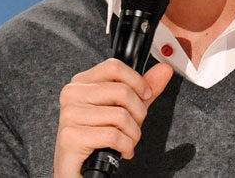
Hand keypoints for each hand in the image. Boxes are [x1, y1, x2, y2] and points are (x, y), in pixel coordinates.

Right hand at [53, 58, 172, 177]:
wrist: (78, 169)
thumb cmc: (98, 137)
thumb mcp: (124, 108)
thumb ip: (143, 89)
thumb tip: (163, 70)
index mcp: (82, 82)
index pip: (114, 67)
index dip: (137, 81)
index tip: (145, 94)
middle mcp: (73, 95)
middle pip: (122, 91)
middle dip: (138, 113)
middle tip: (134, 125)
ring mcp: (70, 115)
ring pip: (120, 116)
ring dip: (133, 133)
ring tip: (128, 140)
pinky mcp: (72, 136)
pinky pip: (113, 136)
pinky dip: (126, 146)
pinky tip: (122, 150)